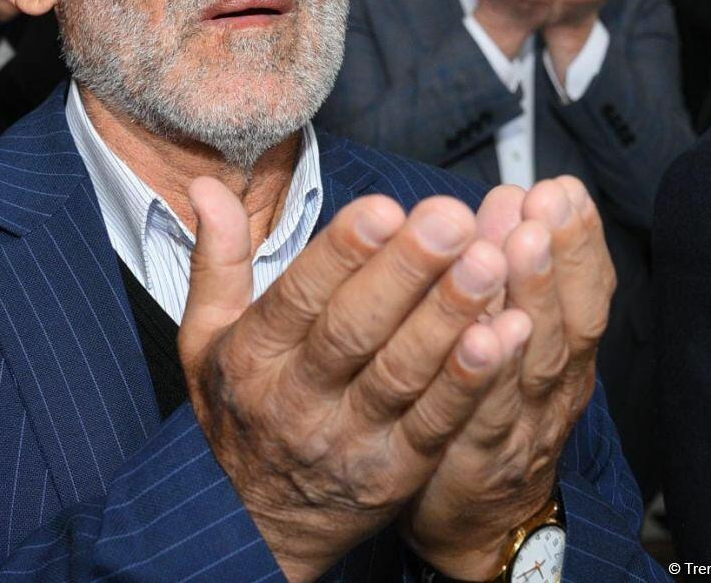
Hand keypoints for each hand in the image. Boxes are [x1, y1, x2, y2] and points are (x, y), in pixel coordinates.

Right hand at [178, 179, 512, 582]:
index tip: (383, 208)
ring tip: (489, 262)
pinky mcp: (394, 474)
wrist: (251, 525)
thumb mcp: (205, 336)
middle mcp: (298, 398)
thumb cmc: (236, 411)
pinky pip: (436, 424)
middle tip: (450, 219)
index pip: (298, 297)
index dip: (341, 253)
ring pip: (402, 374)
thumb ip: (216, 259)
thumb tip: (205, 185)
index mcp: (253, 355)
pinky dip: (471, 382)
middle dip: (406, 272)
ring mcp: (349, 439)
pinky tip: (506, 335)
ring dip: (449, 317)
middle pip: (355, 330)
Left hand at [401, 179, 614, 577]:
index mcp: (565, 355)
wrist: (478, 520)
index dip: (580, 242)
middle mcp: (554, 389)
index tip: (564, 191)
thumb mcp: (517, 336)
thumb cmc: (492, 410)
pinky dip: (486, 372)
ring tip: (517, 244)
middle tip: (543, 204)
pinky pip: (483, 415)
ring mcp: (520, 427)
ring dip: (530, 299)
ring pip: (532, 362)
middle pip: (567, 322)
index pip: (586, 295)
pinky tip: (482, 331)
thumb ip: (512, 273)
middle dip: (559, 256)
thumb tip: (507, 196)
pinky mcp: (476, 462)